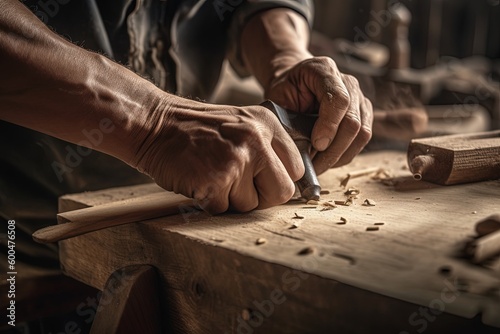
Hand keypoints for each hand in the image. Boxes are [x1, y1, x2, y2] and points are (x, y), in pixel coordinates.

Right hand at [132, 100, 304, 213]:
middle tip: (238, 188)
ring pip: (250, 206)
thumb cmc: (196, 130)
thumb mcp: (240, 123)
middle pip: (282, 191)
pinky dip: (209, 203)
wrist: (154, 124)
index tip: (263, 183)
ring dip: (230, 200)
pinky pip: (223, 210)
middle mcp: (256, 140)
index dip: (278, 181)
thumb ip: (266, 147)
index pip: (297, 168)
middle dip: (261, 198)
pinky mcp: (215, 181)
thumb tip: (286, 183)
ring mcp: (236, 160)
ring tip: (211, 176)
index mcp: (267, 123)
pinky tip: (198, 180)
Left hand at [265, 56, 372, 174]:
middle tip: (314, 165)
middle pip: (353, 121)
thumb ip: (288, 116)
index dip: (329, 125)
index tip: (316, 144)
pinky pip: (362, 140)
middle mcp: (348, 83)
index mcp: (324, 70)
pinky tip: (327, 160)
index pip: (339, 100)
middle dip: (333, 149)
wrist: (295, 83)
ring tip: (318, 166)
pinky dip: (345, 155)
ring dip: (340, 155)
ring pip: (362, 134)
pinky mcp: (364, 114)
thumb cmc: (285, 91)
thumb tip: (297, 148)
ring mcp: (359, 98)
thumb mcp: (278, 97)